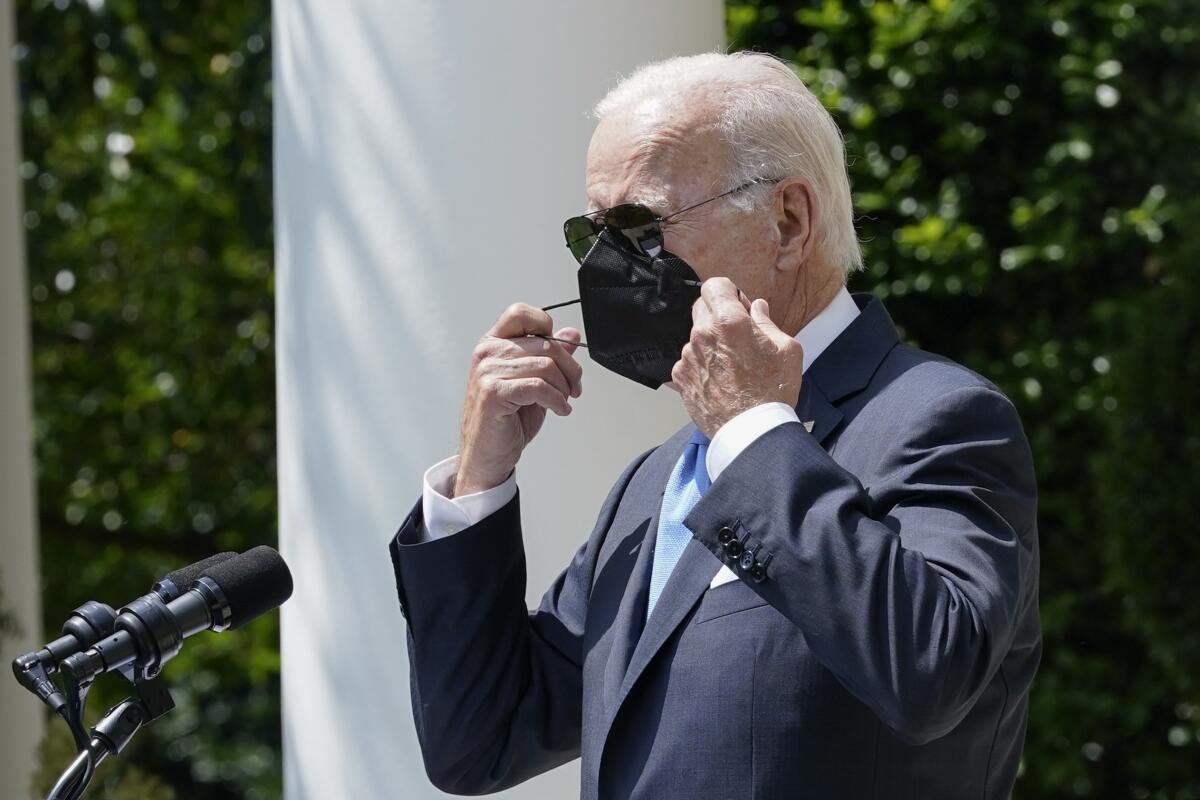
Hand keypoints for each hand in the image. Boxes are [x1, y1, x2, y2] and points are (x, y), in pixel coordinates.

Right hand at [456, 303, 583, 495]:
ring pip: (545, 365)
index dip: (546, 327)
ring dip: (564, 387)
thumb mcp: (533, 383)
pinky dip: (557, 400)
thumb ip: (550, 357)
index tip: (560, 353)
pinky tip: (560, 410)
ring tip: (563, 401)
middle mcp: (487, 352)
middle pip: (545, 343)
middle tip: (575, 387)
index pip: (521, 313)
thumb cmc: (505, 421)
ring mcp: (487, 371)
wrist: (487, 455)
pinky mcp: (493, 392)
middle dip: (570, 368)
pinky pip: (539, 386)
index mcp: (493, 343)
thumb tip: (571, 335)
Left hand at [670, 277, 802, 438]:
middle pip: (701, 307)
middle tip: (737, 335)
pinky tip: (718, 380)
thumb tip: (756, 307)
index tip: (739, 307)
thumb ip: (767, 322)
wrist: (752, 431)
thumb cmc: (774, 390)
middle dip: (717, 314)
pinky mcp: (681, 378)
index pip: (714, 285)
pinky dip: (700, 365)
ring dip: (709, 343)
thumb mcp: (786, 349)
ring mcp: (688, 357)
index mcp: (729, 321)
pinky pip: (688, 361)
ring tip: (730, 366)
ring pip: (695, 337)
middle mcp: (702, 334)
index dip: (728, 292)